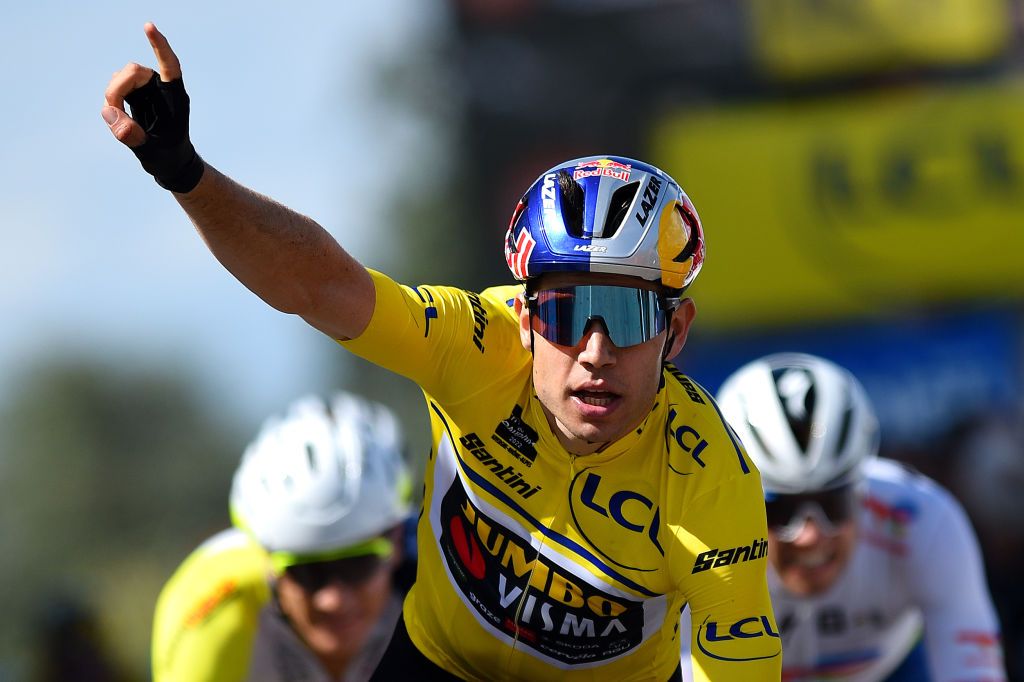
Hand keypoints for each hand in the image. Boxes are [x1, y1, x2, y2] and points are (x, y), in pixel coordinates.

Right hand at [103, 23, 180, 147]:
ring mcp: (146, 89)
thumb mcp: (154, 153)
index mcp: (175, 95)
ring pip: (119, 78)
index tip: (148, 27)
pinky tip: (120, 119)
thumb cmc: (168, 156)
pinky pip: (114, 90)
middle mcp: (160, 87)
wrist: (169, 162)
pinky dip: (111, 104)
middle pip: (133, 72)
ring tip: (122, 125)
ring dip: (114, 98)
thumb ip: (134, 137)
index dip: (159, 46)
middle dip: (118, 90)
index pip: (169, 65)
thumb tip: (113, 117)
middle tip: (114, 114)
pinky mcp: (133, 95)